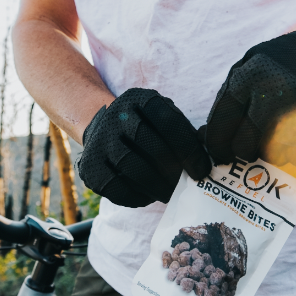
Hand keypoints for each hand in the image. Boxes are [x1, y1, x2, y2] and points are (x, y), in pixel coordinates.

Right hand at [78, 88, 211, 207]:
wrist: (101, 127)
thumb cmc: (145, 126)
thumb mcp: (164, 117)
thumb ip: (184, 133)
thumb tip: (207, 159)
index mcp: (140, 99)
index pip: (170, 123)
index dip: (191, 151)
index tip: (202, 171)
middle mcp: (116, 116)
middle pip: (152, 147)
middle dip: (175, 171)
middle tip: (188, 185)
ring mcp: (99, 141)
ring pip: (133, 169)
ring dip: (158, 186)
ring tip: (170, 193)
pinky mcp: (89, 167)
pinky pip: (116, 189)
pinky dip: (137, 196)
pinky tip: (149, 195)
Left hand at [205, 19, 295, 168]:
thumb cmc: (286, 60)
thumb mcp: (251, 63)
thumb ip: (230, 98)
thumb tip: (207, 137)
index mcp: (253, 78)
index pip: (222, 125)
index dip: (216, 144)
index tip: (219, 151)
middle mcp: (278, 98)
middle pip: (246, 147)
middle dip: (245, 149)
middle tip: (250, 145)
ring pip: (276, 157)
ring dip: (275, 151)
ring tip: (283, 132)